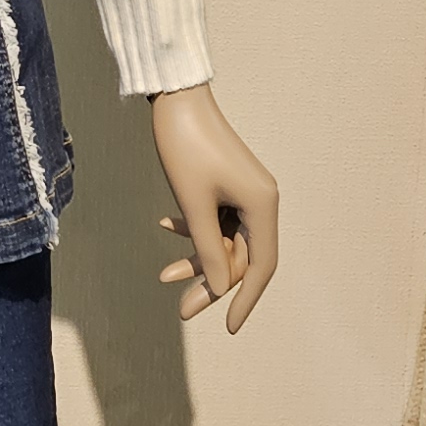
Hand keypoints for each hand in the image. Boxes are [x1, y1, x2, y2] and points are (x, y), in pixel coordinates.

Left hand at [150, 83, 278, 337]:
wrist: (176, 97)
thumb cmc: (185, 147)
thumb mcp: (193, 204)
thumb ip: (207, 250)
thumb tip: (220, 288)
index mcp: (262, 205)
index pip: (261, 265)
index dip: (246, 299)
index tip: (231, 328)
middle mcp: (260, 200)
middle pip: (240, 256)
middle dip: (210, 282)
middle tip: (181, 310)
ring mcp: (244, 192)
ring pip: (224, 240)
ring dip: (197, 257)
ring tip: (163, 275)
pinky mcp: (227, 184)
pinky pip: (215, 219)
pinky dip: (192, 228)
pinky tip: (163, 224)